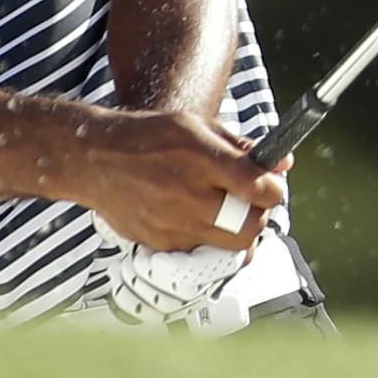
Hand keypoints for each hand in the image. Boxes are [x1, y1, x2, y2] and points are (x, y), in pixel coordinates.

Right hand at [65, 109, 290, 252]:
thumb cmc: (147, 138)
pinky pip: (202, 251)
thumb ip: (241, 147)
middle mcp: (187, 194)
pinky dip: (207, 237)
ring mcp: (173, 224)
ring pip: (230, 245)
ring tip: (225, 212)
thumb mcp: (196, 126)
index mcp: (200, 157)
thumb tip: (283, 162)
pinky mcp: (162, 244)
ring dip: (237, 231)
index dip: (274, 189)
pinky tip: (194, 216)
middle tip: (251, 204)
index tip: (271, 187)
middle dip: (259, 216)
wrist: (95, 159)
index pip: (260, 188)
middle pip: (250, 226)